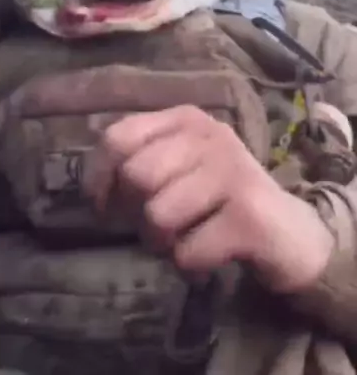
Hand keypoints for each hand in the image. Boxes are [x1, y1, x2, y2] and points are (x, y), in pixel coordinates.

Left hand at [84, 105, 333, 292]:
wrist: (290, 233)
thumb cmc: (220, 198)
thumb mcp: (179, 168)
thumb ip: (138, 163)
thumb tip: (94, 188)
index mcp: (186, 119)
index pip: (117, 136)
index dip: (99, 176)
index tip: (105, 205)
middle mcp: (210, 136)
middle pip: (136, 176)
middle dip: (137, 214)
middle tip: (160, 225)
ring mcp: (232, 173)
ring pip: (158, 216)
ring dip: (163, 242)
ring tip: (188, 238)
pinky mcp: (249, 217)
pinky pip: (186, 251)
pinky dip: (189, 265)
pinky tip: (210, 255)